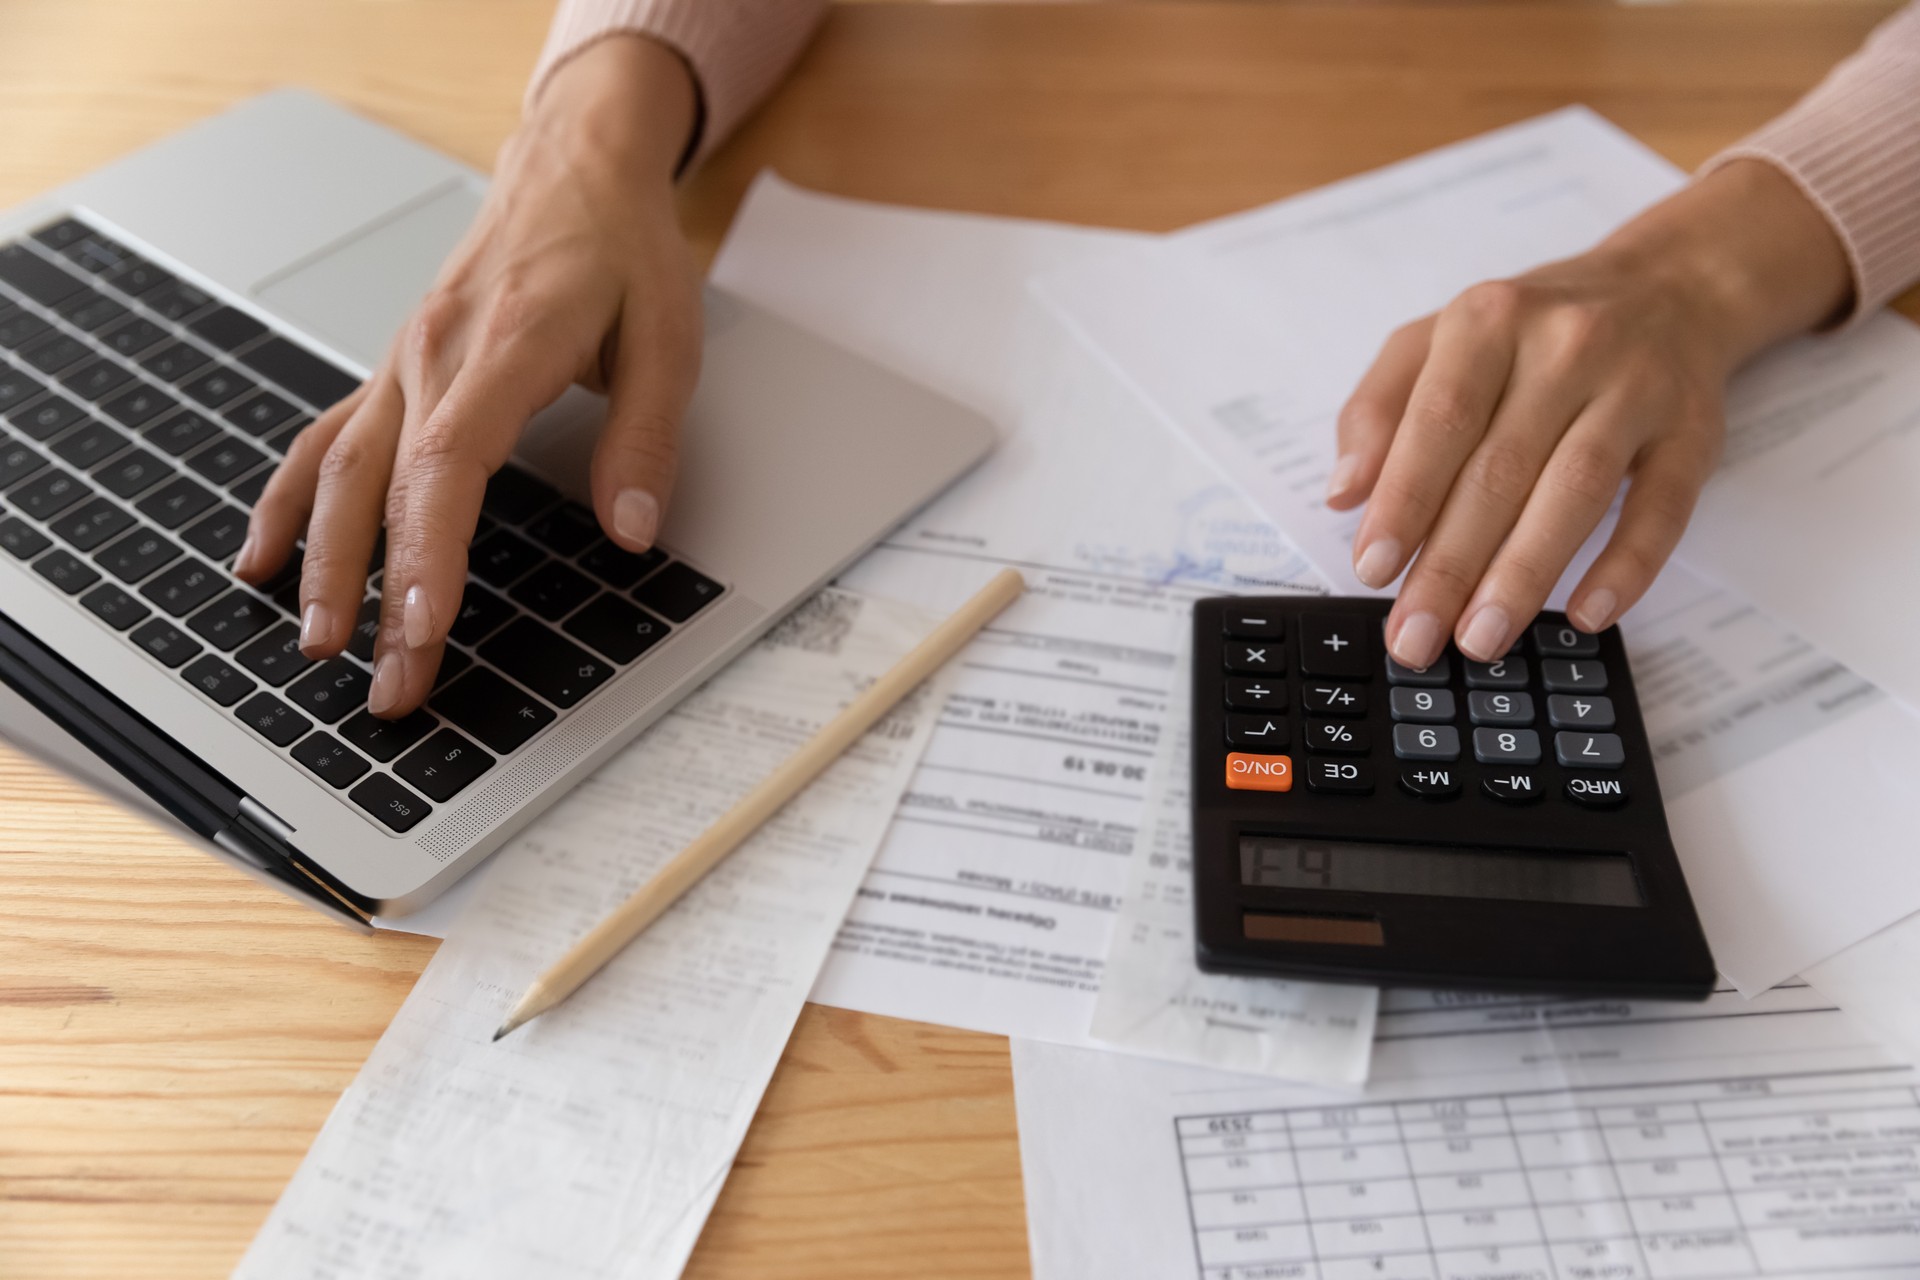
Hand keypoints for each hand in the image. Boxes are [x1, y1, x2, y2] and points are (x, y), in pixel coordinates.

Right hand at [234, 36, 701, 715]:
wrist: (573, 169)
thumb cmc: (620, 249)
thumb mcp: (669, 337)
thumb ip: (646, 436)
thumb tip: (632, 528)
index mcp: (506, 345)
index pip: (451, 462)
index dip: (430, 548)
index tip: (424, 623)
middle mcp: (433, 355)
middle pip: (386, 487)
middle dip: (378, 595)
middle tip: (388, 686)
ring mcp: (402, 363)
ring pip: (339, 470)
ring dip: (324, 563)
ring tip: (319, 644)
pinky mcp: (394, 371)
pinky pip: (323, 438)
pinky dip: (288, 503)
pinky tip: (264, 558)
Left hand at [1327, 159, 1851, 667]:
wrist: (1667, 289)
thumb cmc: (1531, 332)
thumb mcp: (1437, 340)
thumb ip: (1378, 409)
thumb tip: (1344, 493)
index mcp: (1488, 320)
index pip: (1439, 421)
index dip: (1404, 501)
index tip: (1373, 570)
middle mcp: (1565, 347)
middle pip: (1499, 470)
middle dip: (1450, 565)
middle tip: (1416, 635)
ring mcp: (1636, 388)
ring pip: (1575, 492)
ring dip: (1524, 575)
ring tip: (1480, 638)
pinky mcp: (1692, 432)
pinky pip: (1662, 508)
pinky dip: (1626, 566)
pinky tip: (1586, 614)